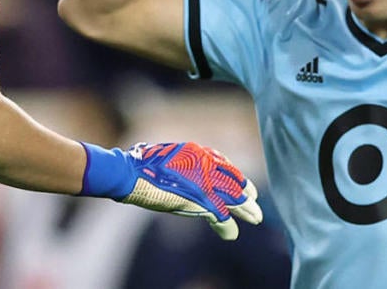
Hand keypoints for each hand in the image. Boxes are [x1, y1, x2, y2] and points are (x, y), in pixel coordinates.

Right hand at [80, 141, 262, 239]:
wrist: (131, 172)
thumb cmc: (140, 164)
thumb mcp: (167, 157)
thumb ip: (181, 164)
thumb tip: (180, 168)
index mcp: (198, 152)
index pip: (225, 164)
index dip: (236, 177)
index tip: (244, 185)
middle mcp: (206, 164)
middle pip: (234, 180)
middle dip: (246, 193)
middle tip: (255, 203)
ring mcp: (204, 182)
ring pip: (234, 198)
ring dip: (246, 210)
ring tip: (256, 218)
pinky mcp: (199, 199)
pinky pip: (221, 215)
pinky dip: (227, 226)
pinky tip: (232, 233)